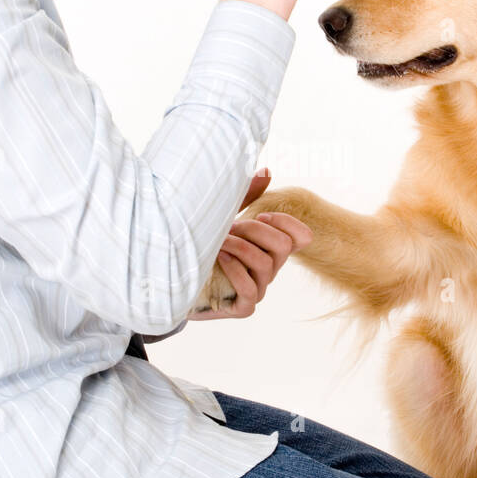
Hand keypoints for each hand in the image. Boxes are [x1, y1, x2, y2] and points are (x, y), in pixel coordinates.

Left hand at [188, 168, 312, 319]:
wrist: (174, 280)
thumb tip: (266, 170)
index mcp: (270, 249)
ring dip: (239, 247)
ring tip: (218, 242)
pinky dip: (234, 269)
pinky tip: (218, 259)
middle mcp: (269, 269)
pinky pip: (250, 288)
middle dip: (255, 230)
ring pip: (266, 264)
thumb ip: (246, 196)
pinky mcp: (243, 307)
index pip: (302, 237)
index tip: (261, 214)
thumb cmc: (201, 246)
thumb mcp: (223, 218)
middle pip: (284, 246)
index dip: (288, 223)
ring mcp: (259, 289)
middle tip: (231, 227)